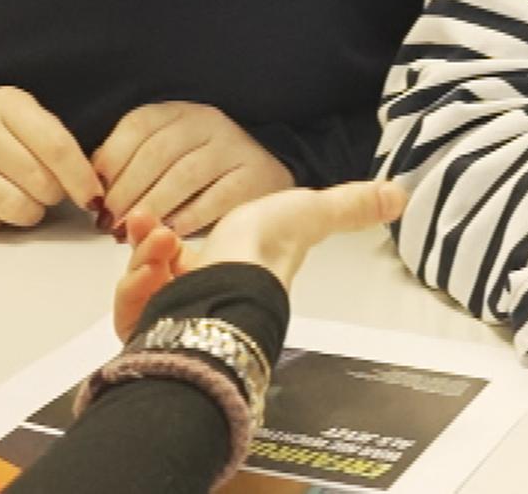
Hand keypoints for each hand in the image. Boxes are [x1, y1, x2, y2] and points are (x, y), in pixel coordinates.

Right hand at [0, 88, 104, 236]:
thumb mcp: (25, 117)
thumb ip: (56, 146)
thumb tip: (91, 190)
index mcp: (5, 103)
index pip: (55, 147)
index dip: (81, 179)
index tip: (93, 198)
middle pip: (37, 182)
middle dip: (51, 195)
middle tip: (43, 189)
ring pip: (11, 208)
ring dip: (26, 213)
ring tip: (18, 197)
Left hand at [93, 102, 293, 237]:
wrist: (265, 168)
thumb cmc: (203, 165)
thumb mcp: (166, 149)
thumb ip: (131, 158)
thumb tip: (93, 182)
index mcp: (178, 111)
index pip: (137, 126)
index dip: (110, 160)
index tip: (94, 193)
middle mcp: (207, 121)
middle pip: (157, 152)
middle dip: (127, 190)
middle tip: (109, 220)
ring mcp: (234, 146)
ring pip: (184, 175)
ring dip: (152, 205)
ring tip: (133, 230)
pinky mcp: (255, 175)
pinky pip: (217, 197)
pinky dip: (188, 217)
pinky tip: (170, 231)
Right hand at [111, 180, 407, 337]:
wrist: (236, 286)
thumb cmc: (270, 256)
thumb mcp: (313, 213)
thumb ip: (350, 204)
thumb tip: (399, 194)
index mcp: (228, 270)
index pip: (181, 253)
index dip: (164, 233)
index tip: (158, 217)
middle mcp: (199, 295)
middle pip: (154, 270)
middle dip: (147, 243)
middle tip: (148, 224)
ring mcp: (174, 316)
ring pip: (138, 288)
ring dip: (141, 261)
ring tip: (157, 244)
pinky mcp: (153, 333)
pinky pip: (127, 312)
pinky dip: (131, 288)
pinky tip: (148, 269)